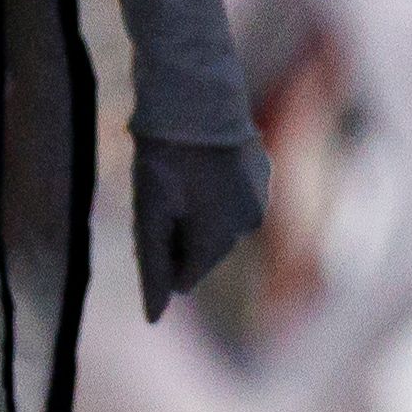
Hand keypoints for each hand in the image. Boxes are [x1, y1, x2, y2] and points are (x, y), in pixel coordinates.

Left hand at [131, 128, 266, 320]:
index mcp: (220, 239)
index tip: (148, 219)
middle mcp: (248, 225)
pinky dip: (214, 189)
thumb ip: (153, 265)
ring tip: (180, 175)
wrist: (194, 94)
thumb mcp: (148, 211)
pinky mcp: (264, 173)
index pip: (185, 276)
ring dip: (197, 210)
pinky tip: (199, 163)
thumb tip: (153, 317)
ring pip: (219, 222)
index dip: (159, 254)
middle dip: (179, 233)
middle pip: (202, 249)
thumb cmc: (163, 156)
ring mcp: (261, 197)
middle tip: (160, 193)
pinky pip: (232, 196)